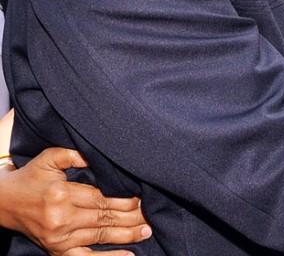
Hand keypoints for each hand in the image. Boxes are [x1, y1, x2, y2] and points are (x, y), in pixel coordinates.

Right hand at [0, 148, 150, 255]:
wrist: (3, 202)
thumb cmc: (31, 176)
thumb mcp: (50, 158)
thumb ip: (74, 155)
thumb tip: (98, 156)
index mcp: (62, 194)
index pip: (102, 198)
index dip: (125, 199)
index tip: (143, 197)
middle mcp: (61, 218)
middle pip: (105, 218)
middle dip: (132, 217)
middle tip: (153, 214)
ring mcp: (58, 238)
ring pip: (100, 236)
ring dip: (127, 235)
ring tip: (147, 230)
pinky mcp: (56, 250)